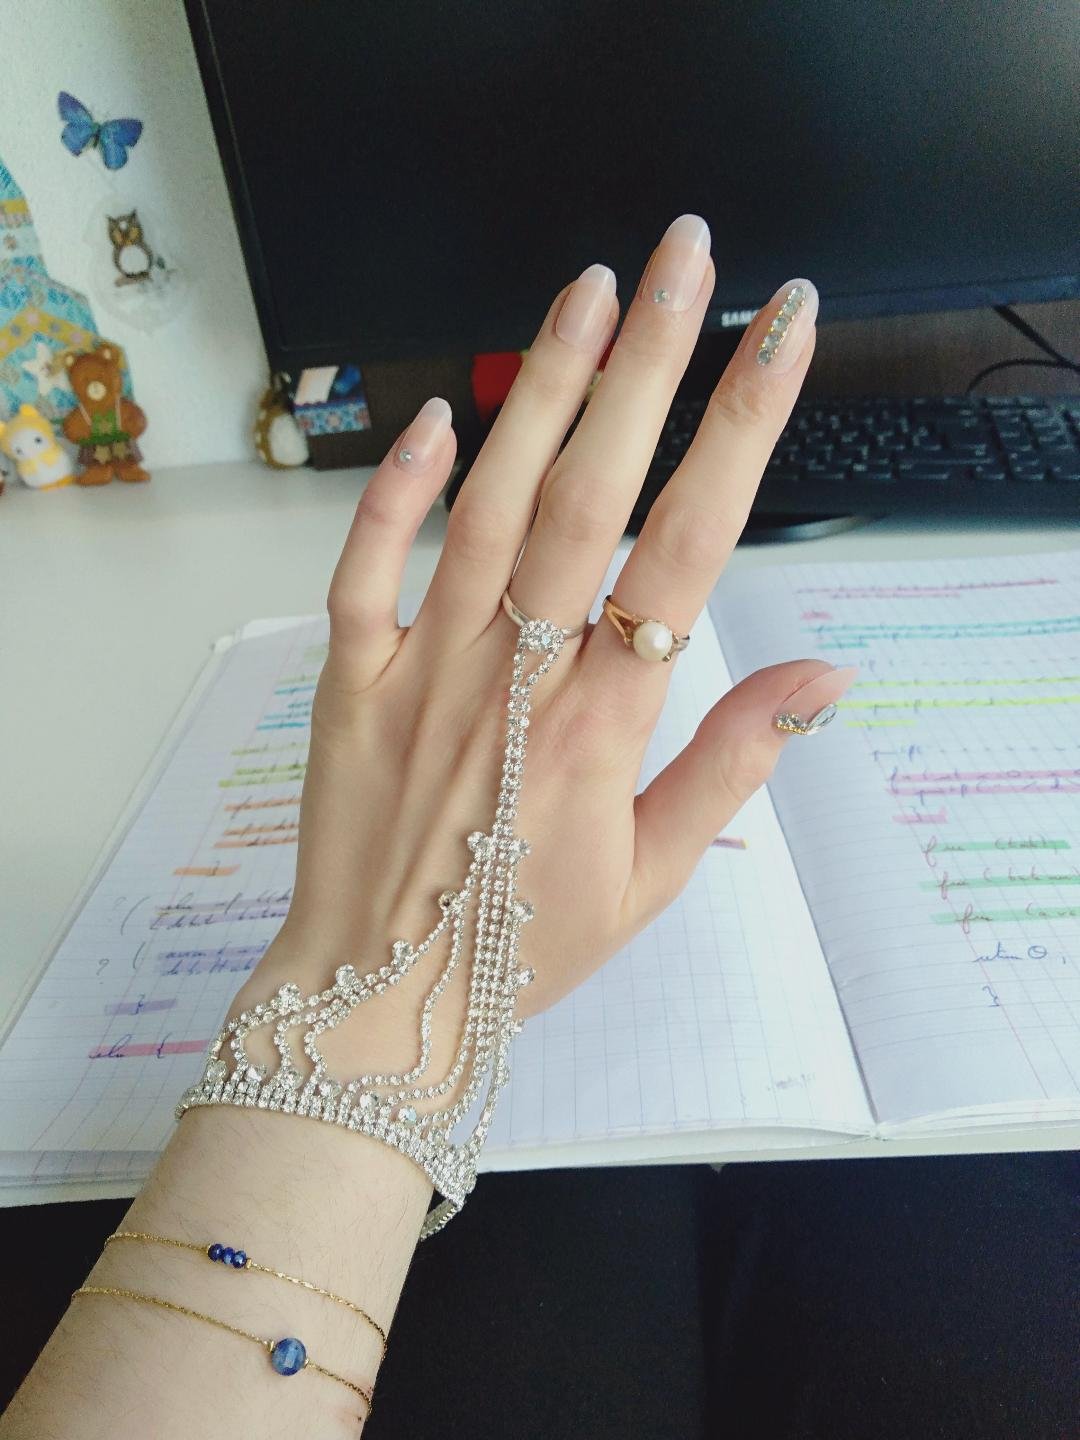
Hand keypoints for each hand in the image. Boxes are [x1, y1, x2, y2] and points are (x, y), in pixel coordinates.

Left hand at [233, 215, 854, 1082]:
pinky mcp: (348, 681)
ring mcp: (422, 671)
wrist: (378, 1005)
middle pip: (591, 495)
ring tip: (589, 291)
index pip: (690, 550)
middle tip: (688, 259)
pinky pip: (365, 570)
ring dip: (539, 392)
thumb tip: (823, 673)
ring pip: (485, 507)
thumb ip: (734, 768)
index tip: (782, 336)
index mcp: (603, 726)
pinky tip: (435, 418)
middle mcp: (516, 677)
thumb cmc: (523, 947)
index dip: (742, 431)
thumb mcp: (654, 880)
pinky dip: (394, 490)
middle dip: (647, 365)